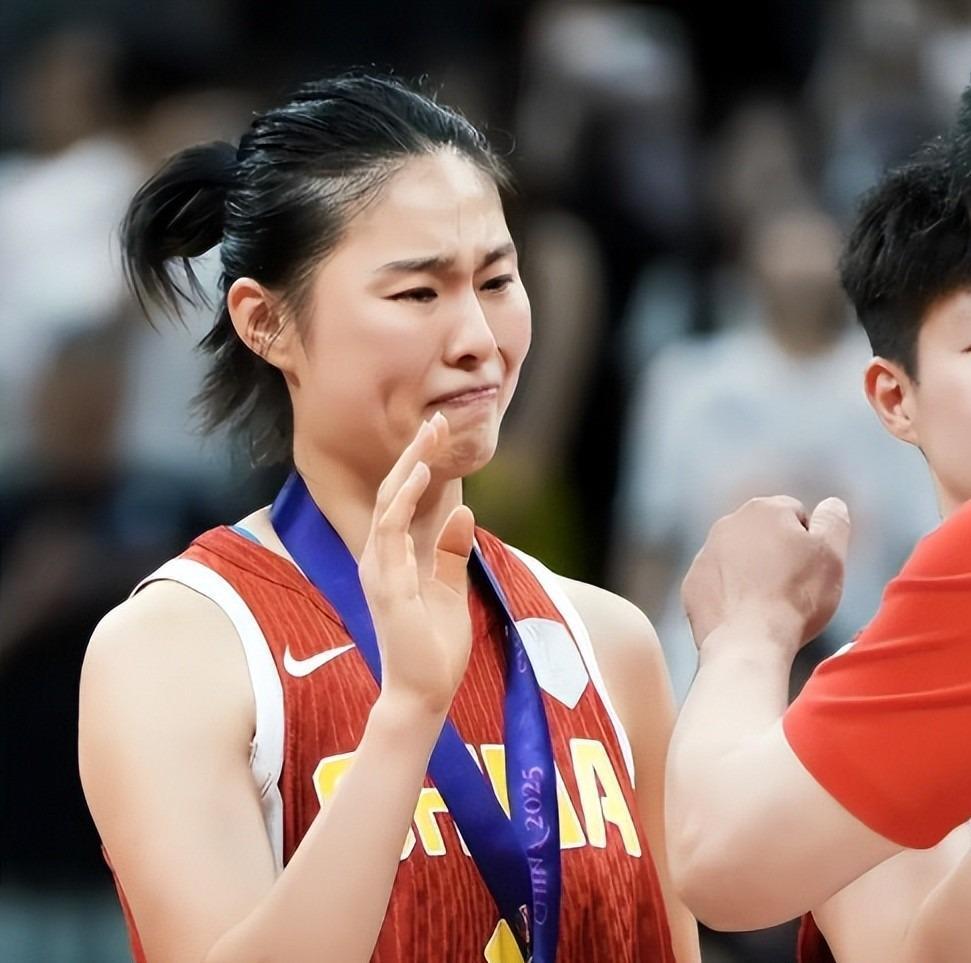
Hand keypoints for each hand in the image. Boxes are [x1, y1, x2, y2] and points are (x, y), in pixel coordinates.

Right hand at [358, 413, 475, 716]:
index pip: (402, 500)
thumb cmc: (434, 646)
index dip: (419, 464)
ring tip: (431, 432)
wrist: (423, 693)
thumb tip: (462, 511)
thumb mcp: (450, 588)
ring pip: (389, 501)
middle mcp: (379, 557)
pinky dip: (404, 498)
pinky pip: (391, 530)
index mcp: (393, 558)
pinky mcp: (387, 582)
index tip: (439, 434)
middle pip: (392, 491)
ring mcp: (379, 568)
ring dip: (410, 464)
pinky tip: (420, 472)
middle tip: (436, 419)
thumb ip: (452, 552)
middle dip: (415, 453)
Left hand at [681, 496, 850, 656]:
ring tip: (770, 602)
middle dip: (778, 554)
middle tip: (793, 586)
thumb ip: (833, 521)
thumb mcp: (831, 554)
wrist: (749, 640)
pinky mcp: (692, 582)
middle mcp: (728, 524)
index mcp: (764, 510)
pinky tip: (745, 612)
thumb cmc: (794, 598)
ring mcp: (705, 553)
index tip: (812, 566)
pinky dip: (729, 593)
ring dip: (752, 572)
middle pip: (764, 534)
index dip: (810, 542)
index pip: (795, 515)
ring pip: (738, 557)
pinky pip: (717, 582)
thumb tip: (832, 505)